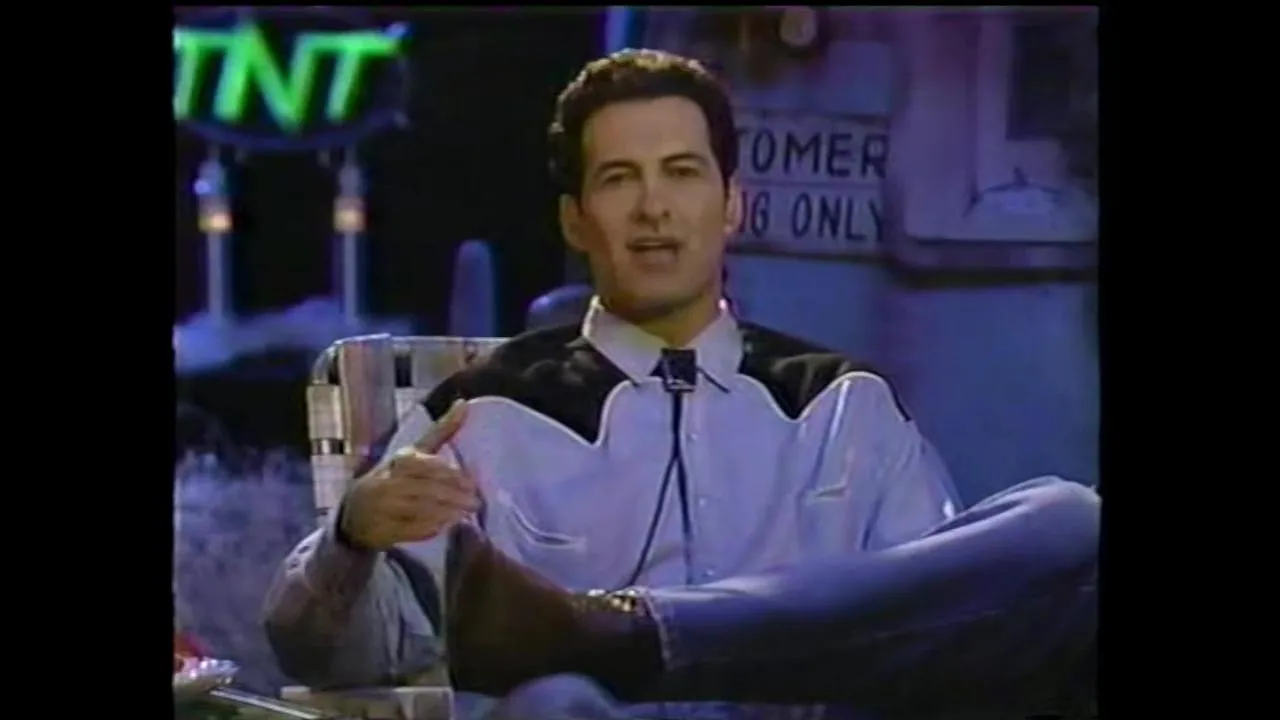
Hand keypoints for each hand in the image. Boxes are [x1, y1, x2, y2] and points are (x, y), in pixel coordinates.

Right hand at [340, 400, 480, 549]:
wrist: (354, 514)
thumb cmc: (392, 479)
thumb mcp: (412, 453)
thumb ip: (440, 432)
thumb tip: (464, 403)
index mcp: (399, 460)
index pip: (428, 465)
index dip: (452, 476)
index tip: (473, 484)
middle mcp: (387, 480)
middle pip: (426, 488)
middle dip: (454, 496)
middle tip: (475, 502)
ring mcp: (382, 506)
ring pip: (420, 508)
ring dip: (447, 512)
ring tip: (465, 513)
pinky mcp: (381, 529)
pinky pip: (410, 529)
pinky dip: (431, 527)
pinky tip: (446, 526)